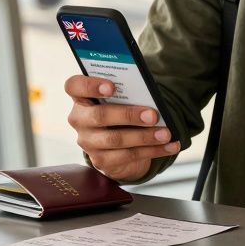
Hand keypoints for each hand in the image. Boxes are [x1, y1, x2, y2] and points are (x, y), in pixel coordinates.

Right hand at [64, 75, 179, 181]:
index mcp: (81, 97)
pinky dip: (153, 151)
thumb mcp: (121, 98)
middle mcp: (79, 119)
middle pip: (99, 116)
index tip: (112, 86)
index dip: (90, 85)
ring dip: (144, 137)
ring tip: (166, 133)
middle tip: (153, 115)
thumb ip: (128, 93)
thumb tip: (150, 96)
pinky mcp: (100, 160)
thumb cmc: (121, 109)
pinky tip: (170, 146)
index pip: (74, 86)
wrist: (118, 142)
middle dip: (128, 115)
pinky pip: (127, 156)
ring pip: (115, 140)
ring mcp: (88, 141)